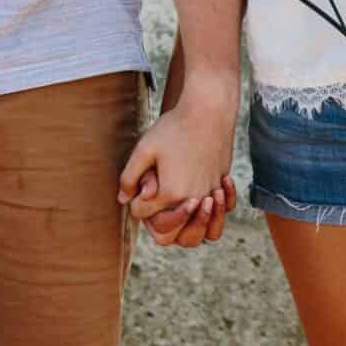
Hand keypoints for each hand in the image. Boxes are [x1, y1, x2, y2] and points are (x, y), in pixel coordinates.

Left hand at [116, 100, 237, 242]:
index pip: (143, 215)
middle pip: (169, 235)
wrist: (209, 110)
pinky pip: (222, 215)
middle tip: (155, 205)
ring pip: (201, 235)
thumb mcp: (144, 149)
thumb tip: (124, 200)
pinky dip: (214, 215)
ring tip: (181, 210)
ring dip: (188, 228)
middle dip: (157, 225)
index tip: (141, 185)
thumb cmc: (174, 127)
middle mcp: (192, 200)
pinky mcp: (221, 185)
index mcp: (169, 194)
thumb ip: (129, 177)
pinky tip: (205, 199)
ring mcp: (210, 195)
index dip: (136, 203)